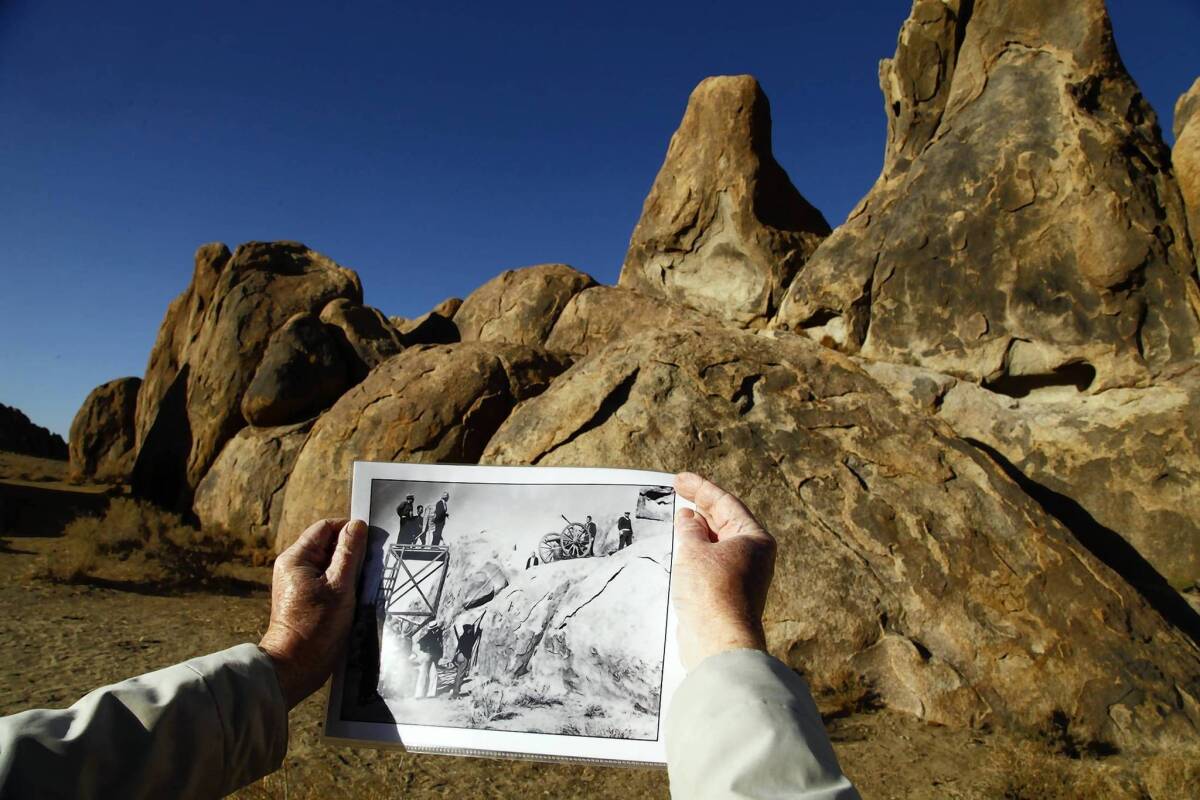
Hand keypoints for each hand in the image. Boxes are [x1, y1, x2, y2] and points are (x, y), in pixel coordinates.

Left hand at [259, 518, 367, 708]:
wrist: (295, 667)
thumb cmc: (316, 628)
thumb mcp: (339, 586)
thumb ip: (349, 553)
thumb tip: (358, 525)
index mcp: (296, 558)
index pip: (325, 528)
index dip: (349, 529)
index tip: (371, 541)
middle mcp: (294, 567)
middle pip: (328, 545)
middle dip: (351, 551)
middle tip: (370, 565)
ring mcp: (299, 583)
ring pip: (330, 564)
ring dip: (349, 569)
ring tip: (362, 583)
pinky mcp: (306, 598)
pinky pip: (328, 581)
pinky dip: (343, 584)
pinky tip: (354, 596)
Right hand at [672, 473, 775, 670]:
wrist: (718, 641)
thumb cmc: (711, 592)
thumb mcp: (693, 550)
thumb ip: (689, 528)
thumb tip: (689, 517)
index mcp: (754, 538)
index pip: (726, 503)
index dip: (701, 488)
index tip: (680, 479)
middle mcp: (754, 554)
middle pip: (725, 521)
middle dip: (701, 506)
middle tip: (678, 491)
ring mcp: (744, 574)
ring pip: (718, 542)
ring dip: (698, 529)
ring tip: (679, 515)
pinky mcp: (730, 592)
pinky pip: (713, 561)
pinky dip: (698, 550)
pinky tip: (683, 546)